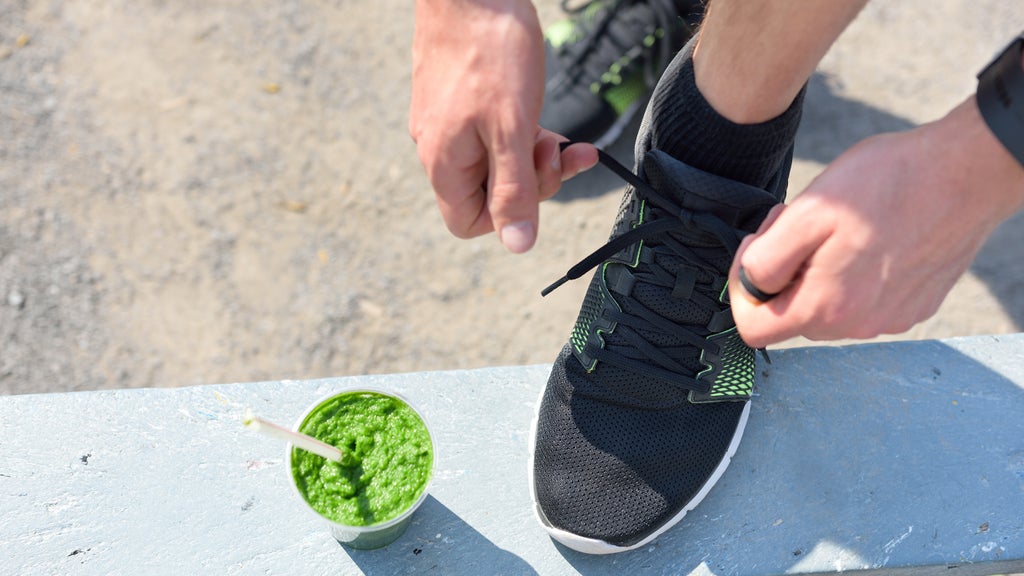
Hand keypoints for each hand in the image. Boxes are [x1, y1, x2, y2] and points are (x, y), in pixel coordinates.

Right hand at [409, 0, 596, 252]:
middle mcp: (438, 148)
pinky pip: (489, 133)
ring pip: (493, 160)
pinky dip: (518, 129)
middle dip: (530, 177)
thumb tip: (518, 244)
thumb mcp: (512, 129)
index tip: (535, 179)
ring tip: (556, 130)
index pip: (469, 222)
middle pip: (487, 193)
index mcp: (445, 164)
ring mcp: (445, 123)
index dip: (508, 215)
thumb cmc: (490, 51)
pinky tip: (536, 110)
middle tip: (557, 147)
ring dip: (530, 152)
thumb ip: (515, 189)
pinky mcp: (456, 99)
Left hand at [729, 97, 1023, 347]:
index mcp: (826, 307)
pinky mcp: (912, 306)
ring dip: (815, 272)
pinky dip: (850, 274)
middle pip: (789, 317)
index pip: (754, 330)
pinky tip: (866, 238)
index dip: (742, 289)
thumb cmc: (888, 183)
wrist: (967, 172)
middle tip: (797, 225)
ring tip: (835, 229)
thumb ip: (767, 260)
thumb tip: (751, 285)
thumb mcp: (807, 212)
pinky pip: (861, 301)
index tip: (757, 250)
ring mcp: (889, 319)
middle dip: (782, 274)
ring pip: (825, 308)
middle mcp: (858, 325)